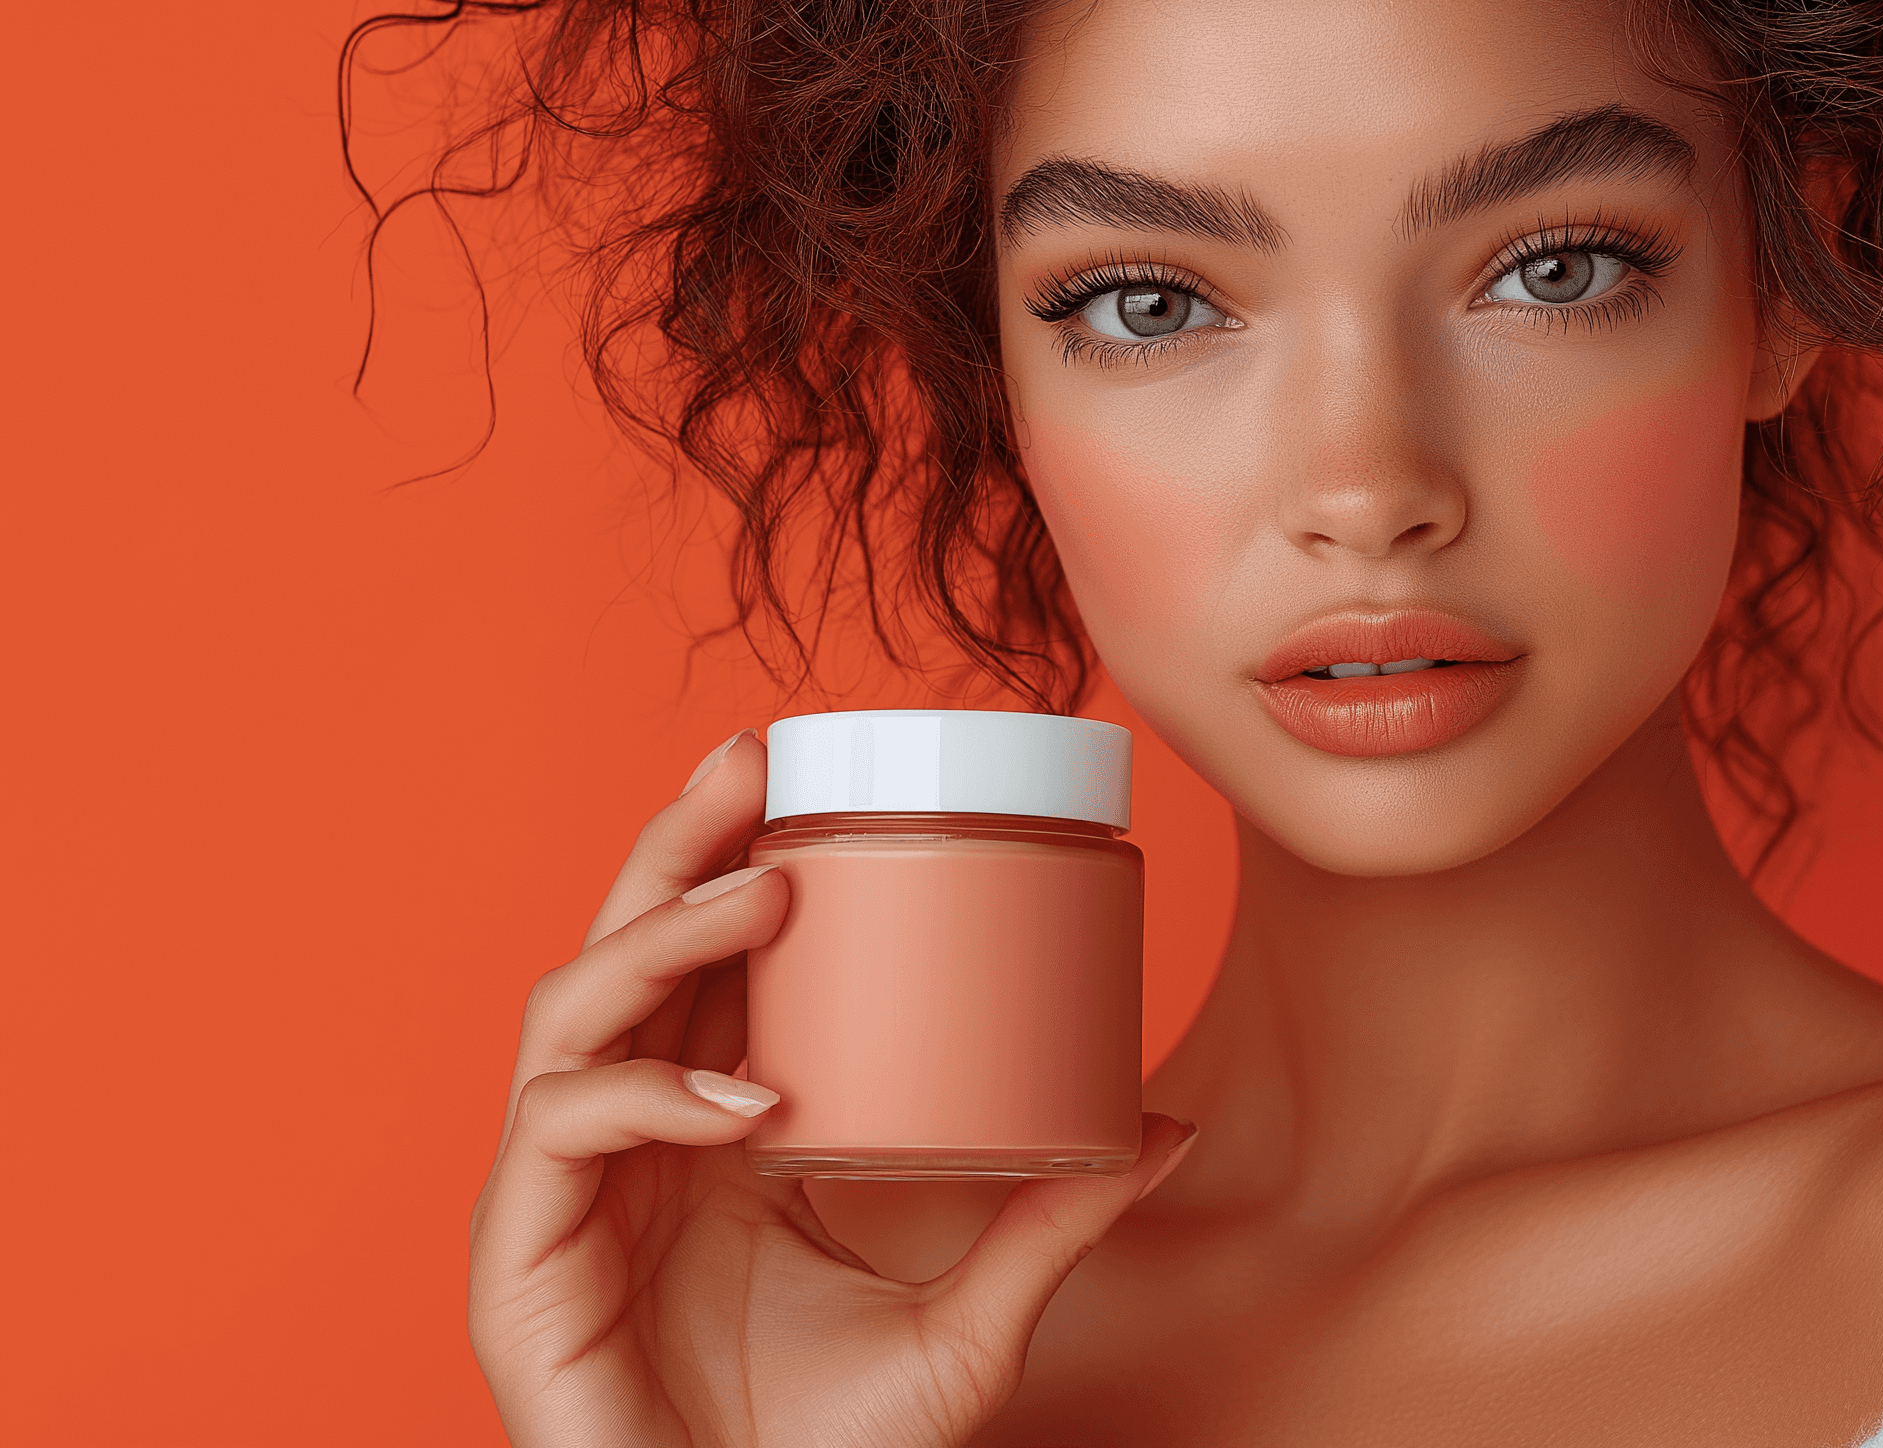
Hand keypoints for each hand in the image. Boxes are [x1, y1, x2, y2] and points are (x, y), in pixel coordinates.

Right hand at [469, 730, 1196, 1446]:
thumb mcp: (968, 1325)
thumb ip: (1051, 1225)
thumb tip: (1165, 1129)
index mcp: (709, 1128)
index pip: (706, 963)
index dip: (736, 856)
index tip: (809, 765)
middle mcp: (629, 1137)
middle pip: (628, 948)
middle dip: (681, 841)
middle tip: (756, 756)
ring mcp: (567, 1192)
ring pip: (573, 1009)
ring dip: (664, 934)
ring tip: (771, 892)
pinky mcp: (520, 1261)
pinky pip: (561, 1131)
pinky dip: (645, 1095)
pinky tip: (745, 1101)